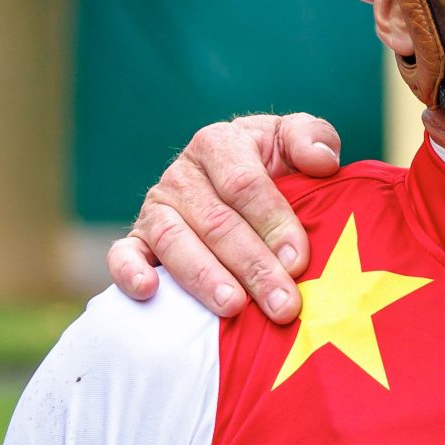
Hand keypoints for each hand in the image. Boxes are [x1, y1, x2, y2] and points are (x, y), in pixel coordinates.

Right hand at [107, 113, 341, 321]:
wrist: (240, 186)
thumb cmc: (274, 167)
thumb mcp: (293, 142)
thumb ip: (313, 137)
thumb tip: (322, 160)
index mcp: (220, 144)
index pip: (244, 184)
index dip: (272, 223)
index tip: (298, 261)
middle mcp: (183, 174)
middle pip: (216, 222)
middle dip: (252, 266)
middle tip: (282, 304)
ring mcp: (157, 207)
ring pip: (174, 241)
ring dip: (204, 277)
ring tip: (233, 307)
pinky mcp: (137, 238)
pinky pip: (123, 254)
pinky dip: (129, 272)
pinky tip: (149, 292)